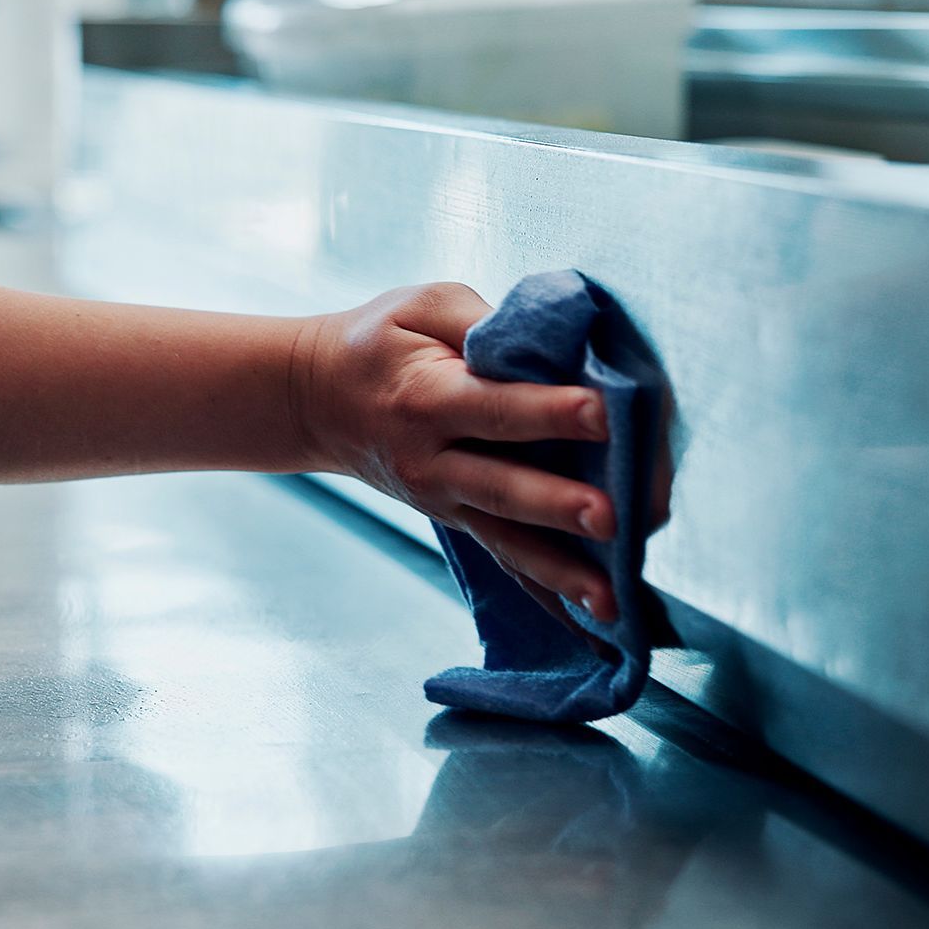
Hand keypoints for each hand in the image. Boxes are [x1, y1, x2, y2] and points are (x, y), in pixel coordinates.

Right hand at [293, 282, 619, 621]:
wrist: (316, 400)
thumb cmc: (381, 342)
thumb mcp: (422, 307)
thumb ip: (484, 322)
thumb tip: (553, 343)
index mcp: (427, 398)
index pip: (495, 407)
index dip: (550, 410)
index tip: (604, 412)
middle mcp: (433, 461)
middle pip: (502, 485)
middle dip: (558, 504)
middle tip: (611, 518)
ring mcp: (445, 501)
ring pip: (507, 538)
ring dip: (562, 571)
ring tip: (612, 600)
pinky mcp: (458, 520)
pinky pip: (506, 558)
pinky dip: (549, 593)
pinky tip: (594, 622)